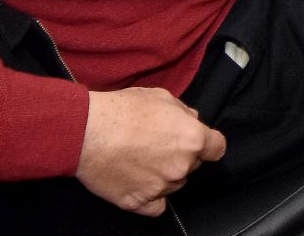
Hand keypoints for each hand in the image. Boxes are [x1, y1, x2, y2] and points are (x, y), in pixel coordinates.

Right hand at [77, 88, 225, 216]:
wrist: (86, 132)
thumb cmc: (122, 110)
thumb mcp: (160, 96)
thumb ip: (183, 111)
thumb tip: (192, 119)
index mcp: (192, 139)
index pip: (217, 148)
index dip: (209, 144)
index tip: (200, 143)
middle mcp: (181, 166)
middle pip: (193, 165)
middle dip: (181, 155)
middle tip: (157, 144)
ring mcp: (161, 187)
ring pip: (174, 184)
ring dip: (165, 174)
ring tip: (141, 158)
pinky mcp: (139, 203)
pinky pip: (157, 206)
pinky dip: (152, 197)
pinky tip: (141, 182)